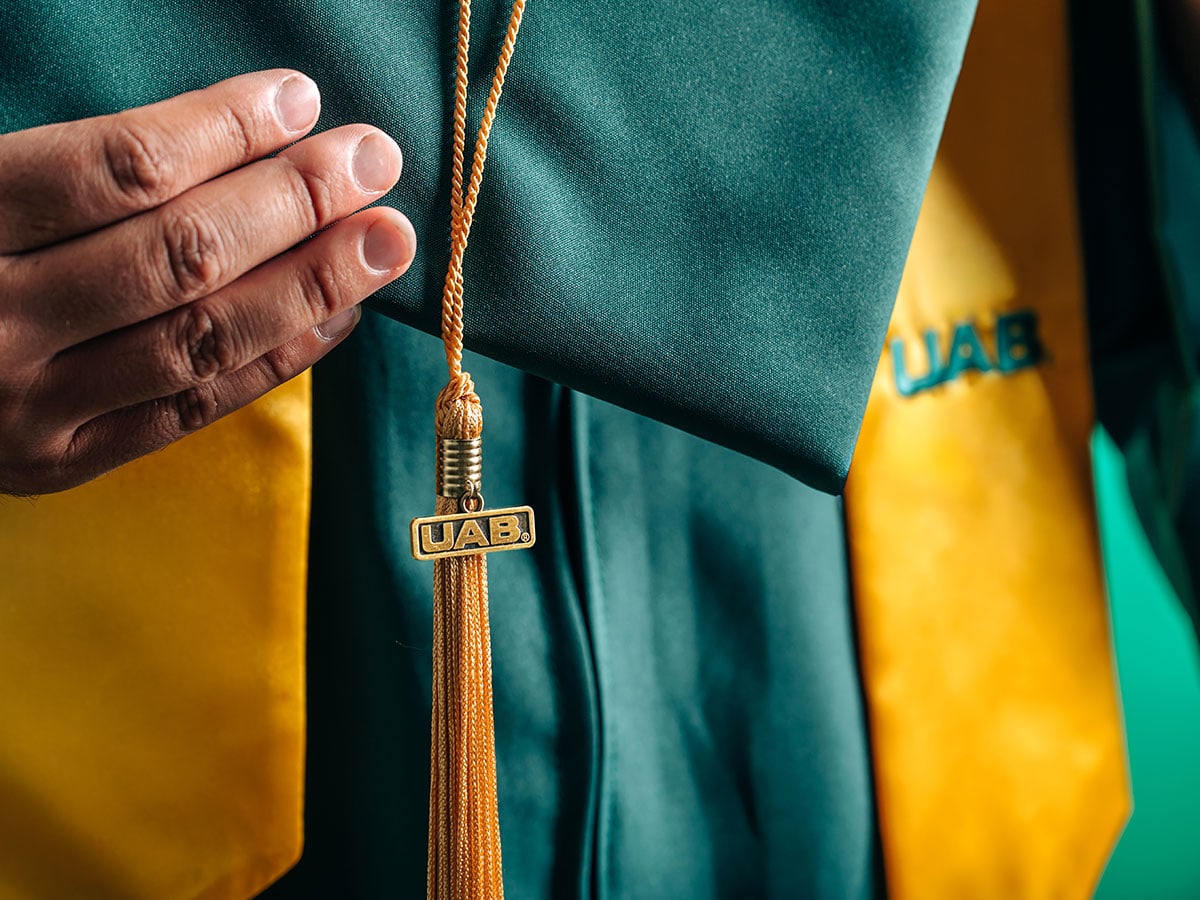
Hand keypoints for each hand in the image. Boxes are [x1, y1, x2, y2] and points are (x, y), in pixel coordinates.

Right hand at [0, 69, 414, 494]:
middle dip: (295, 203)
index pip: (116, 169)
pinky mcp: (58, 464)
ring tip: (385, 240)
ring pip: (198, 339)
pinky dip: (274, 360)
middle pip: (178, 254)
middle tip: (377, 161)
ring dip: (310, 284)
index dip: (223, 129)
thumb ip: (52, 168)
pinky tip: (337, 315)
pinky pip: (190, 409)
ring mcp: (25, 410)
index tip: (300, 100)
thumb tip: (215, 140)